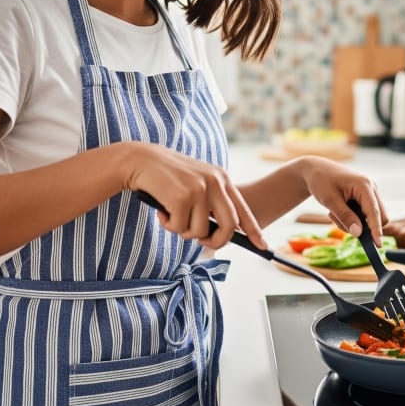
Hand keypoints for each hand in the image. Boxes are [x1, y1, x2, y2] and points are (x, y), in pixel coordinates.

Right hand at [122, 142, 265, 249]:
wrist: (142, 160)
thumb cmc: (168, 177)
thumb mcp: (196, 183)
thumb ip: (211, 202)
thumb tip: (220, 234)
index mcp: (222, 178)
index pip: (243, 209)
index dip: (253, 230)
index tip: (262, 245)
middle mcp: (215, 182)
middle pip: (229, 226)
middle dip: (217, 241)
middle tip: (203, 243)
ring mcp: (199, 189)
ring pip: (199, 232)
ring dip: (183, 231)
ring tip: (172, 216)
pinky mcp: (182, 197)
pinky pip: (179, 228)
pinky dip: (168, 225)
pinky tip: (162, 211)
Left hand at [298, 158, 387, 245]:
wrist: (316, 170)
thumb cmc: (321, 181)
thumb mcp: (330, 200)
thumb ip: (345, 217)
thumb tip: (358, 233)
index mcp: (364, 185)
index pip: (374, 212)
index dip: (376, 230)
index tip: (378, 246)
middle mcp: (371, 187)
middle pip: (379, 216)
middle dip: (362, 226)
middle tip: (339, 221)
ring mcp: (370, 191)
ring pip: (372, 217)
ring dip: (354, 222)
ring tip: (334, 213)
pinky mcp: (366, 196)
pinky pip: (366, 214)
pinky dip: (353, 218)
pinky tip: (338, 210)